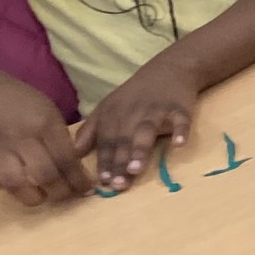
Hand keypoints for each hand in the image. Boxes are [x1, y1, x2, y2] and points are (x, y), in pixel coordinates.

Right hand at [0, 79, 90, 205]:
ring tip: (40, 196)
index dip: (78, 179)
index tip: (86, 189)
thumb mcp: (52, 114)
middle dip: (60, 192)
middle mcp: (21, 138)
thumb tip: (78, 172)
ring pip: (14, 182)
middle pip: (44, 174)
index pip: (66, 159)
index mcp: (45, 126)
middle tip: (65, 194)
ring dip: (31, 196)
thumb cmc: (27, 104)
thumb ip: (63, 140)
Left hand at [81, 54, 200, 190]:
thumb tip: (73, 154)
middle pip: (124, 141)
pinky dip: (181, 131)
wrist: (169, 69)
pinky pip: (180, 120)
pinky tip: (179, 144)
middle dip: (120, 163)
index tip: (103, 182)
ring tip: (136, 169)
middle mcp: (132, 114)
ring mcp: (156, 111)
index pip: (107, 142)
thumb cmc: (136, 94)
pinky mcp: (179, 108)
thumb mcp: (108, 108)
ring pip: (146, 132)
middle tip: (118, 184)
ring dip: (140, 150)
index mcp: (113, 116)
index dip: (105, 162)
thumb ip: (90, 131)